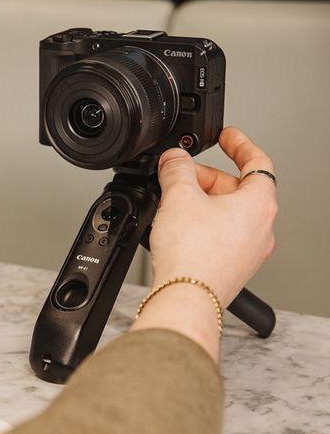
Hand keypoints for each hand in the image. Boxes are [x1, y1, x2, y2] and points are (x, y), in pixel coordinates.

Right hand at [149, 127, 276, 305]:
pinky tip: (175, 229)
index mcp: (260, 205)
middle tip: (177, 174)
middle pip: (236, 189)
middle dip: (205, 178)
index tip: (226, 136)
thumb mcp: (178, 196)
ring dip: (200, 203)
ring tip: (171, 203)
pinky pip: (218, 236)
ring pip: (225, 214)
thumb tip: (173, 158)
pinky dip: (199, 226)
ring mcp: (248, 251)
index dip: (239, 144)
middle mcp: (261, 228)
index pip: (258, 162)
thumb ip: (176, 169)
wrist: (185, 297)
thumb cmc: (193, 254)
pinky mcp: (231, 267)